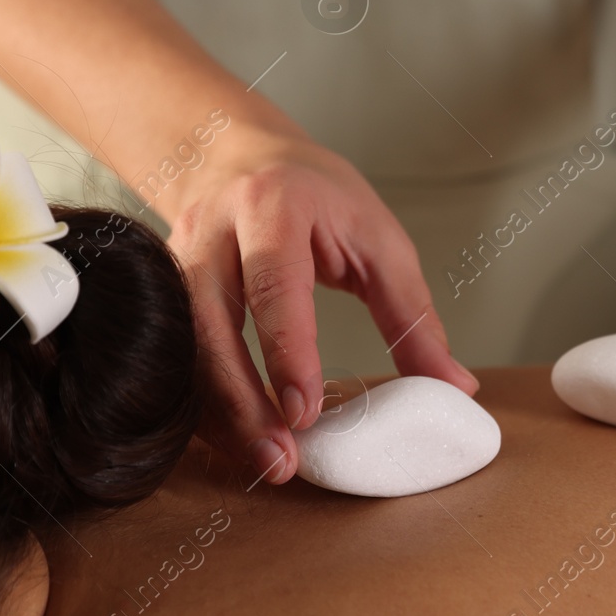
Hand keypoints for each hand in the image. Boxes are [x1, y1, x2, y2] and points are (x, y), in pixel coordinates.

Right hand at [164, 124, 477, 483]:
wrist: (231, 152)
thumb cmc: (314, 195)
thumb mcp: (377, 237)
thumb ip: (412, 313)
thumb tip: (455, 387)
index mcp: (273, 205)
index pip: (274, 283)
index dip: (286, 352)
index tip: (305, 413)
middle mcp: (211, 230)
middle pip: (212, 323)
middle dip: (242, 400)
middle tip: (280, 460)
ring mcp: (174, 260)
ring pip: (183, 349)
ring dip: (219, 413)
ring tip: (262, 463)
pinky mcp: (160, 292)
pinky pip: (174, 357)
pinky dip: (201, 405)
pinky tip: (232, 441)